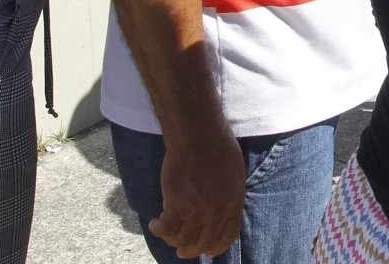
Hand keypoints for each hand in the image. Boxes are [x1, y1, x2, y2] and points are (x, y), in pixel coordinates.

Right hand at [153, 126, 246, 258]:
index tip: (208, 251)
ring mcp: (196, 211)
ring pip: (183, 239)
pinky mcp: (176, 206)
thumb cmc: (218, 147)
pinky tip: (154, 224)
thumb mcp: (234, 175)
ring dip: (173, 242)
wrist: (200, 136)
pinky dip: (158, 230)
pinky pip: (166, 228)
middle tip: (182, 253)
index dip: (217, 247)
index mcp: (233, 204)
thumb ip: (228, 195)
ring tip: (165, 235)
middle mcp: (216, 212)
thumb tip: (220, 209)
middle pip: (204, 242)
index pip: (228, 236)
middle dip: (192, 250)